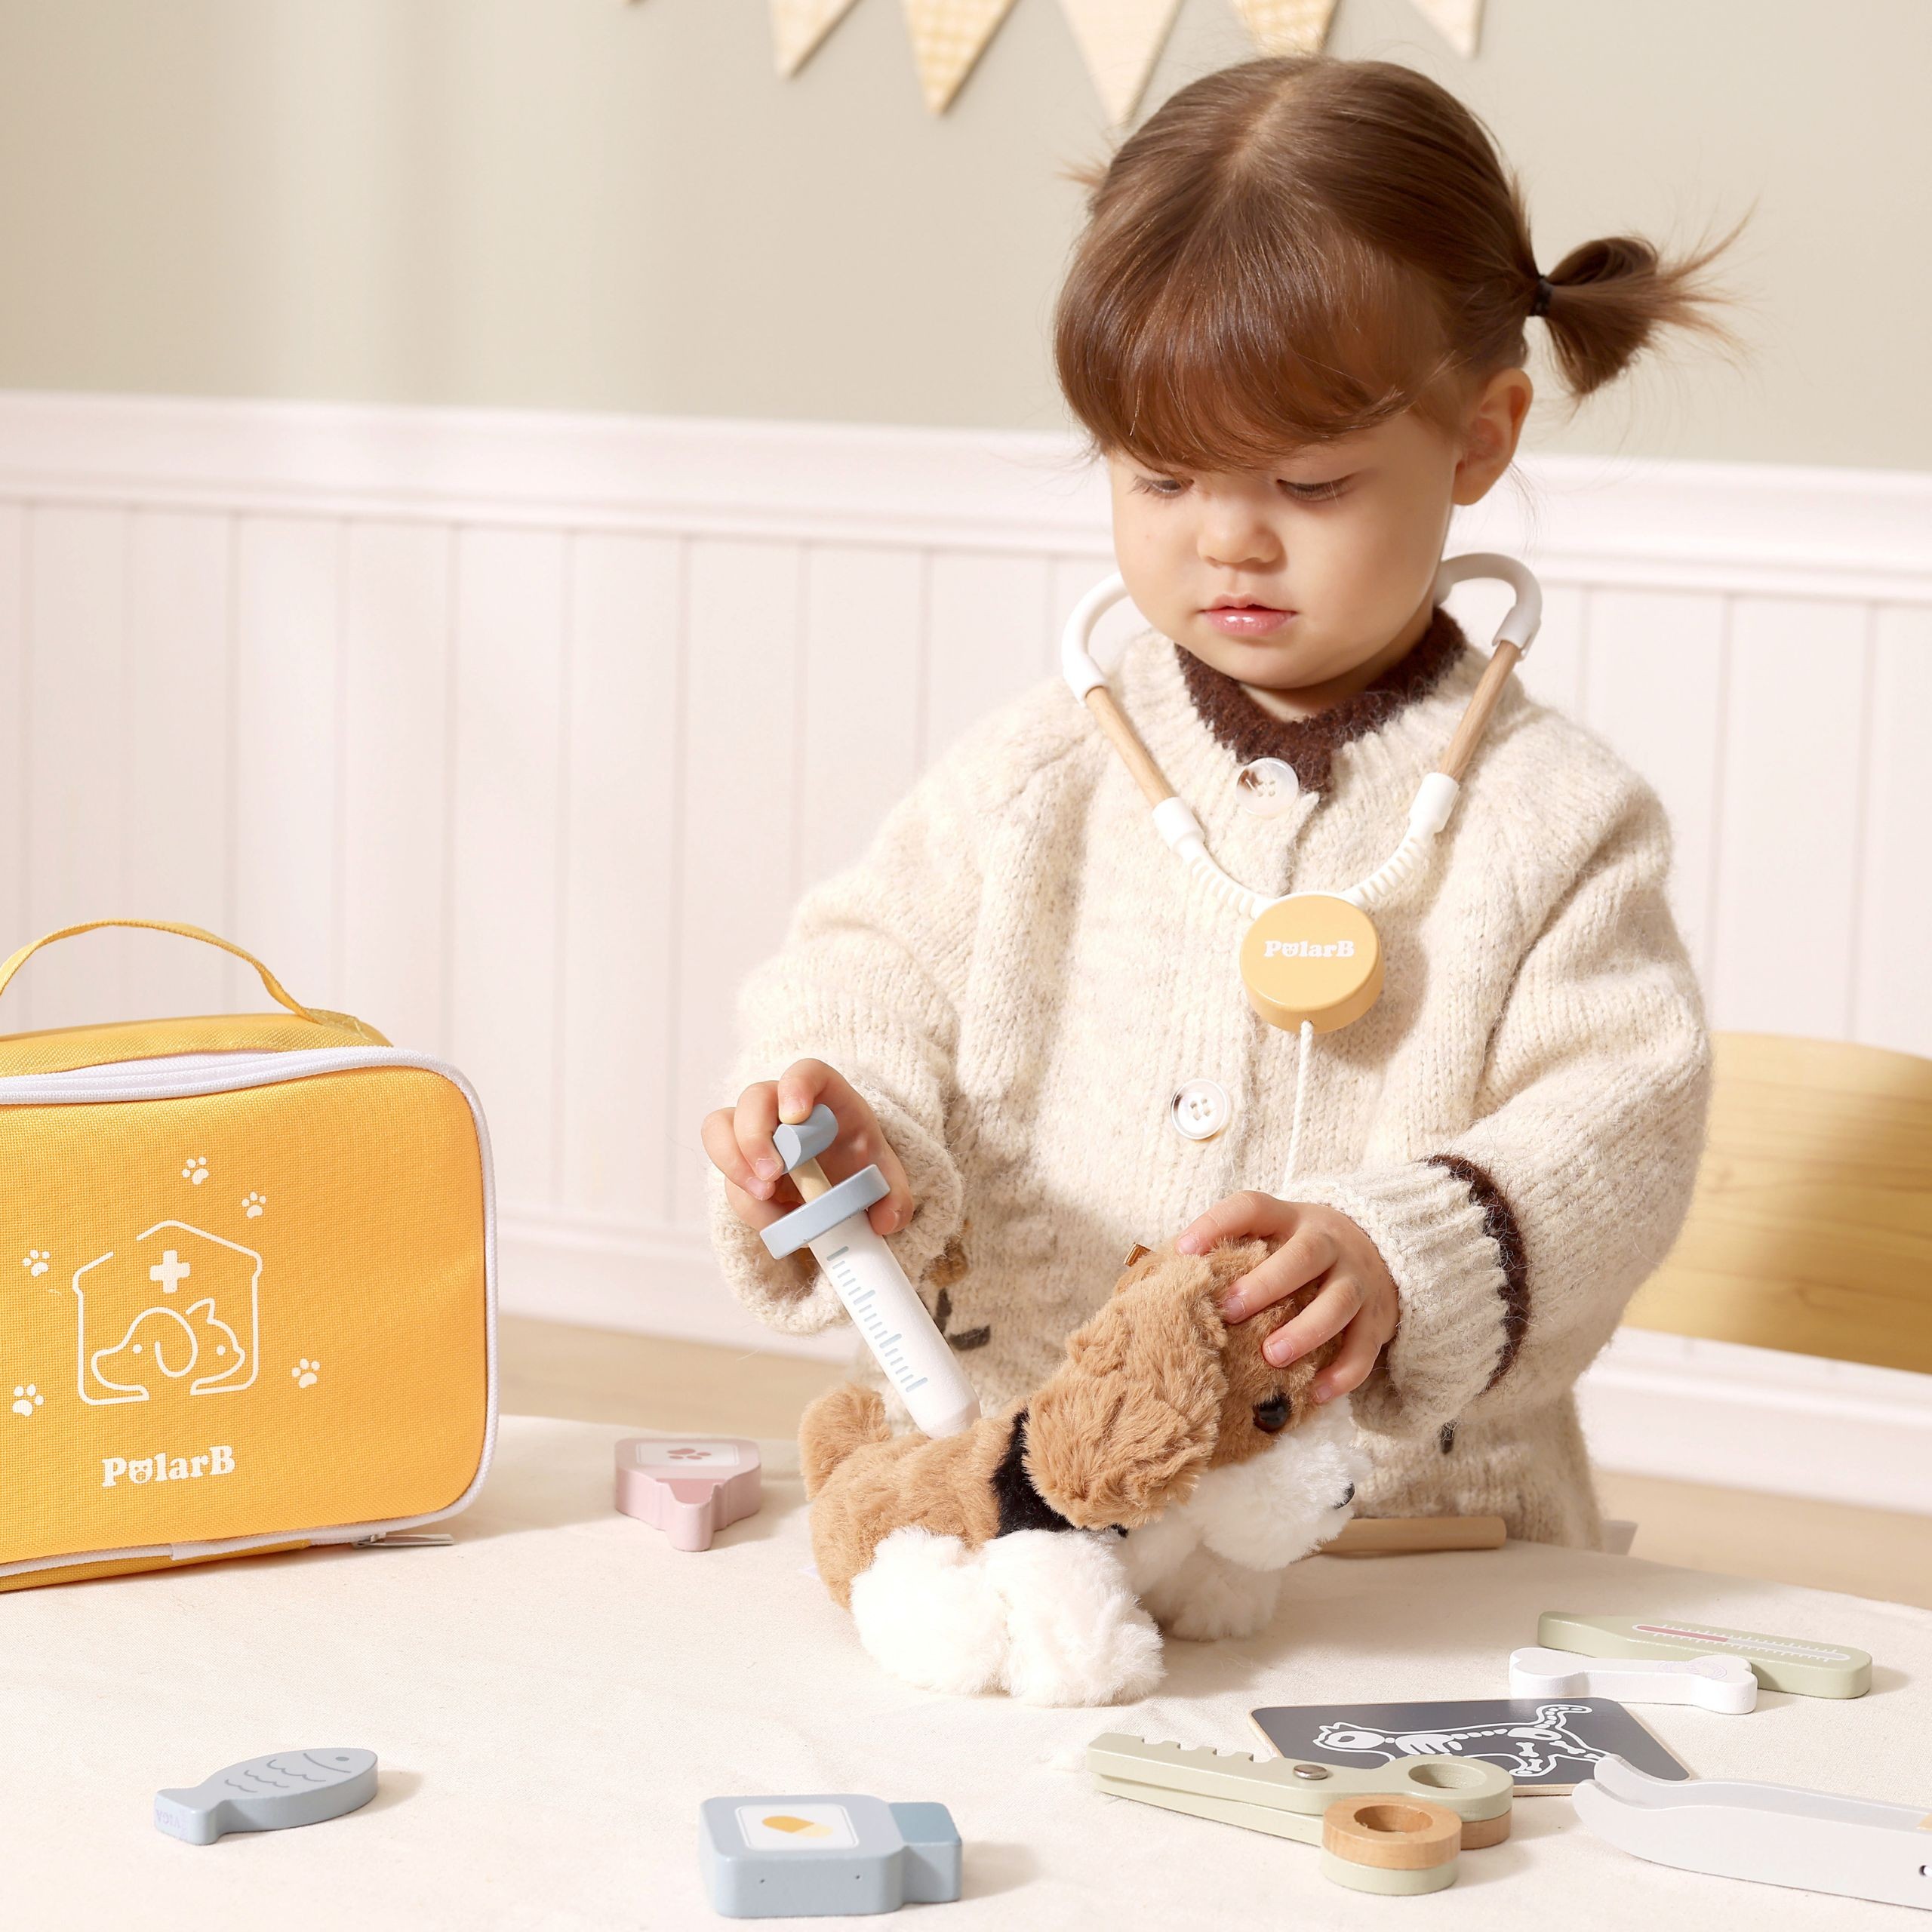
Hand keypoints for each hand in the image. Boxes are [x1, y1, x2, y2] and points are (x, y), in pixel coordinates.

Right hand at [702, 1058, 912, 1240]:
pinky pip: (726, 1172)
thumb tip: (886, 1219)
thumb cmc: (860, 1169)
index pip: (806, 1072)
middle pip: (753, 1099)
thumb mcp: (886, 1182)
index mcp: (826, 1098)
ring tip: (763, 1195)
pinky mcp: (740, 1162)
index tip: (796, 1116)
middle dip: (754, 1135)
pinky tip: (770, 1218)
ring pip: (720, 1128)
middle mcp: (783, 1107)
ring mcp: (756, 1133)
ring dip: (733, 1162)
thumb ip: (897, 1199)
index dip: (796, 1086)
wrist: (839, 1187)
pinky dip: (742, 1197)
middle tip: (773, 1174)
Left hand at [1174, 1192, 1397, 1402]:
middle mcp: (1328, 1243)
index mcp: (1292, 1218)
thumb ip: (1234, 1246)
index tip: (1185, 1249)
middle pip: (1304, 1256)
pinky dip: (1344, 1373)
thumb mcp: (1275, 1232)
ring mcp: (1357, 1280)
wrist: (1383, 1248)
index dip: (1217, 1224)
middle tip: (1229, 1310)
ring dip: (1305, 1330)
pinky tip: (1317, 1393)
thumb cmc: (1302, 1249)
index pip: (1253, 1208)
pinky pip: (1364, 1348)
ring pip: (1338, 1302)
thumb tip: (1163, 1273)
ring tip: (1272, 1355)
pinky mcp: (1378, 1318)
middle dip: (1266, 1284)